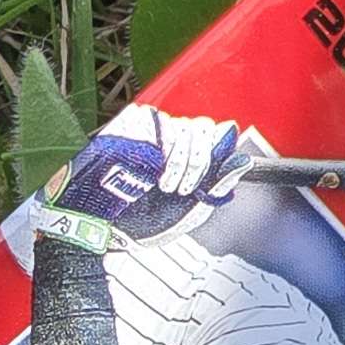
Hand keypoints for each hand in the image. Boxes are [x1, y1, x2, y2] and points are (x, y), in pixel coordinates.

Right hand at [44, 108, 251, 241]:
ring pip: (186, 125)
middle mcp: (172, 140)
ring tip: (165, 184)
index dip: (214, 156)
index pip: (215, 137)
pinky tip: (154, 169)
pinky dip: (164, 148)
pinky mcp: (133, 123)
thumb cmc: (139, 221)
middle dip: (198, 162)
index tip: (201, 183)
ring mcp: (153, 131)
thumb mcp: (188, 211)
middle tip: (181, 188)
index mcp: (186, 158)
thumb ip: (216, 186)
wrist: (102, 223)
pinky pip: (161, 121)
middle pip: (204, 128)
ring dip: (181, 159)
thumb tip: (242, 161)